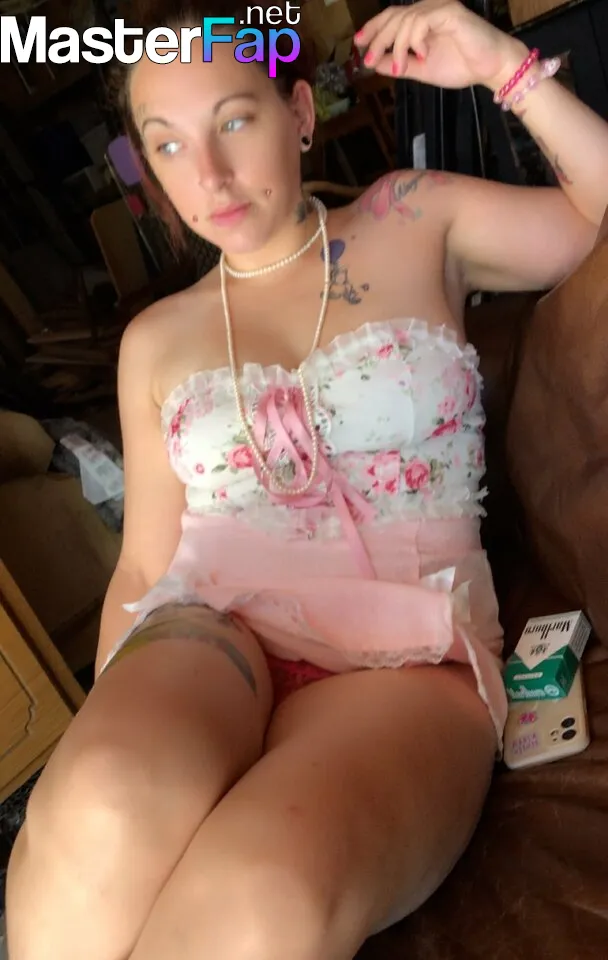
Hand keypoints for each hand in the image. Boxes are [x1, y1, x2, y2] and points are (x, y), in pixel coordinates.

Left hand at [354, 0, 528, 91]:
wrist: (490, 68)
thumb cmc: (461, 66)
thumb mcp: (421, 70)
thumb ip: (400, 64)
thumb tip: (375, 64)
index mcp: (422, 21)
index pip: (392, 17)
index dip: (373, 27)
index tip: (358, 43)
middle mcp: (429, 9)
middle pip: (394, 16)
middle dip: (378, 38)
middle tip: (368, 59)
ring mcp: (439, 8)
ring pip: (405, 20)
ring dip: (396, 46)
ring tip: (399, 67)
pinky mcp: (450, 12)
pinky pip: (422, 21)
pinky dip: (416, 40)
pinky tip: (421, 55)